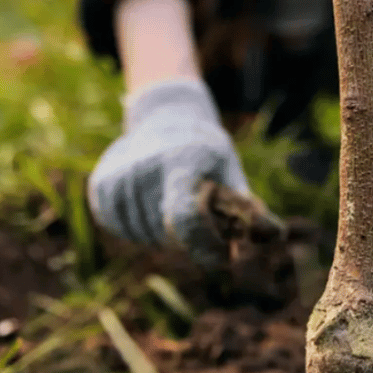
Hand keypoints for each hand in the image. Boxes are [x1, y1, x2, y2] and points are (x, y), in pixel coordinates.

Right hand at [88, 79, 278, 270]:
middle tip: (198, 216)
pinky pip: (121, 229)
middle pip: (166, 233)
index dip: (206, 245)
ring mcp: (118, 176)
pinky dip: (138, 228)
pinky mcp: (100, 186)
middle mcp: (144, 166)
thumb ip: (245, 207)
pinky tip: (149, 204)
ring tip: (171, 204)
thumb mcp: (230, 169)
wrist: (165, 118)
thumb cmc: (206, 151)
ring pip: (142, 235)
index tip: (224, 254)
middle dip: (188, 237)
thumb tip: (272, 236)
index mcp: (182, 160)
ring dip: (161, 234)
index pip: (185, 219)